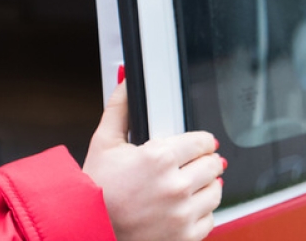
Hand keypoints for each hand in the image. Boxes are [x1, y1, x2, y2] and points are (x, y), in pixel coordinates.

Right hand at [82, 78, 224, 240]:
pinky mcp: (186, 235)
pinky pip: (210, 218)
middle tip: (187, 164)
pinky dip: (200, 212)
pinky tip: (181, 206)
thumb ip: (120, 107)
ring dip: (204, 185)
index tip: (195, 145)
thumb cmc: (95, 186)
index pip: (203, 141)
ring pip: (216, 191)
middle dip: (202, 161)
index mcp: (158, 158)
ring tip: (185, 184)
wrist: (89, 225)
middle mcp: (175, 186)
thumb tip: (125, 80)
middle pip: (213, 165)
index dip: (199, 141)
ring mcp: (182, 213)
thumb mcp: (103, 141)